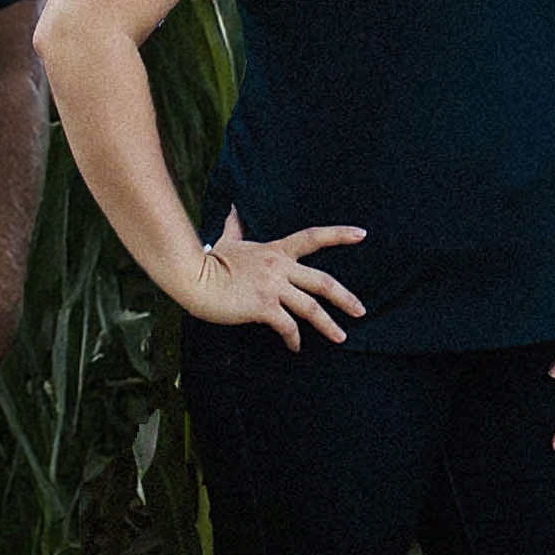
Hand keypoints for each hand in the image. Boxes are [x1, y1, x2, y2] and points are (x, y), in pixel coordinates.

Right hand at [173, 216, 368, 345]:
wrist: (192, 276)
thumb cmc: (208, 261)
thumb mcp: (226, 241)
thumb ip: (234, 226)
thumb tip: (231, 208)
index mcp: (276, 250)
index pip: (313, 237)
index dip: (339, 234)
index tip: (362, 234)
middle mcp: (280, 267)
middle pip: (323, 281)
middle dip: (346, 298)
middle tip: (361, 311)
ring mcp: (273, 286)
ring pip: (311, 307)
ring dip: (329, 325)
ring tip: (340, 337)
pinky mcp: (263, 306)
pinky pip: (287, 326)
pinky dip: (294, 338)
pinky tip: (295, 347)